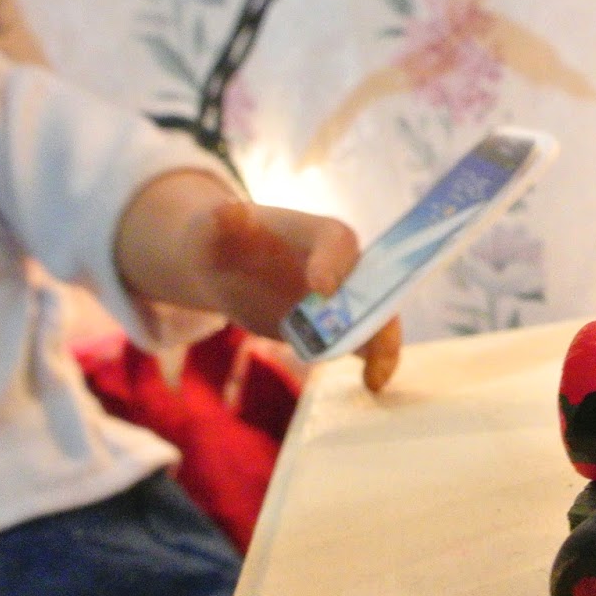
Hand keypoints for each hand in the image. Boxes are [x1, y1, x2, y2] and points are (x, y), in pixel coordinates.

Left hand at [204, 201, 401, 391]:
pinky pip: (365, 341)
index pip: (338, 241)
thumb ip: (222, 222)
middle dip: (375, 308)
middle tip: (365, 337)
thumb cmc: (222, 240)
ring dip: (381, 344)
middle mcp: (341, 263)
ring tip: (375, 376)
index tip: (320, 289)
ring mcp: (344, 297)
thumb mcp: (214, 229)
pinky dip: (374, 361)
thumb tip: (228, 211)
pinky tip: (371, 384)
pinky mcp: (338, 325)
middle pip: (372, 282)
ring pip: (376, 316)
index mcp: (317, 233)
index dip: (334, 263)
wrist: (226, 268)